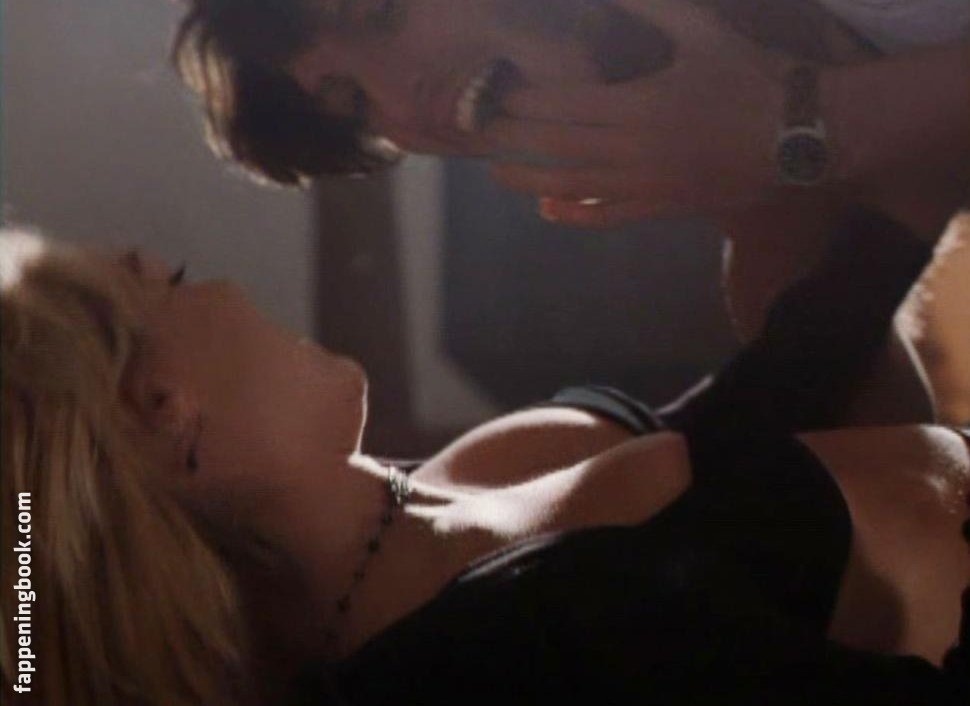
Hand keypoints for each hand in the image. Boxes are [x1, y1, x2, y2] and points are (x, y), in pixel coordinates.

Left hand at [483, 0, 790, 226]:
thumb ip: (649, 4)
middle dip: (512, 136)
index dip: (526, 97)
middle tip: (480, 127)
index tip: (500, 89)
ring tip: (496, 173)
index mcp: (635, 105)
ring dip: (528, 181)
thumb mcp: (701, 29)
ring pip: (570, 187)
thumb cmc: (751, 77)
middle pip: (555, 145)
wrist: (799, 137)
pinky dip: (574, 215)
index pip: (562, 102)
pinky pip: (606, 218)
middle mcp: (630, 150)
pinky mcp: (660, 208)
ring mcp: (643, 185)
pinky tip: (549, 211)